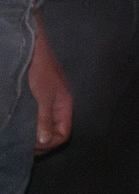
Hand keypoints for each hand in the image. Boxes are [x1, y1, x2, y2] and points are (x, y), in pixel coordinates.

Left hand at [28, 14, 68, 152]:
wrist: (31, 48)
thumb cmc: (38, 71)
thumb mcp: (42, 97)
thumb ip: (44, 119)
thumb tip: (44, 143)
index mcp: (64, 106)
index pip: (63, 134)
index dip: (49, 143)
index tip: (31, 145)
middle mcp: (58, 106)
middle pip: (54, 132)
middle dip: (41, 142)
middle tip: (23, 144)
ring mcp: (47, 102)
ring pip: (44, 126)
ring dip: (34, 134)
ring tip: (19, 136)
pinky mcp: (36, 98)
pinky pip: (37, 118)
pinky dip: (29, 125)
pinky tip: (19, 125)